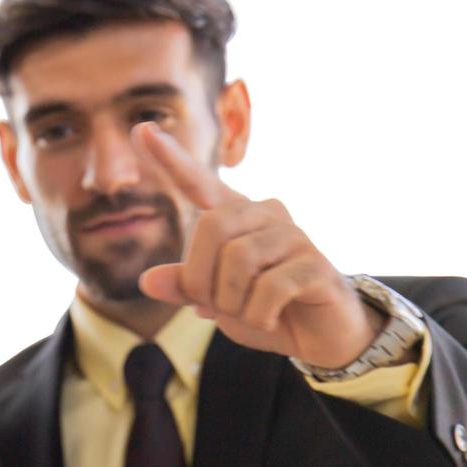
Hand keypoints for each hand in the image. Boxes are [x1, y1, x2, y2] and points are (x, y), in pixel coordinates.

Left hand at [134, 122, 382, 368]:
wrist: (324, 336)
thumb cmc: (266, 310)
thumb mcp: (218, 302)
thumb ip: (186, 287)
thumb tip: (148, 281)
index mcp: (237, 218)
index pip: (200, 183)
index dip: (171, 159)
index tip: (142, 129)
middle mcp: (266, 215)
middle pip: (211, 227)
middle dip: (200, 278)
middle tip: (211, 307)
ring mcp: (294, 237)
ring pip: (239, 259)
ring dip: (231, 301)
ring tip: (247, 315)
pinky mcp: (316, 265)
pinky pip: (270, 288)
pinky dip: (258, 314)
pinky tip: (268, 320)